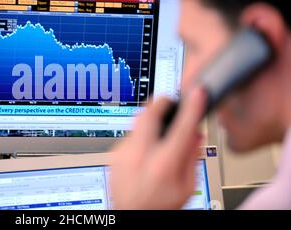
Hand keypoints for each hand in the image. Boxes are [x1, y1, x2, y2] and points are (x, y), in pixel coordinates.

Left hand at [109, 86, 206, 209]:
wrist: (130, 217)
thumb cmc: (158, 206)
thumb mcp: (186, 187)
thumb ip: (191, 157)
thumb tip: (195, 133)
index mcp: (163, 166)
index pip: (181, 128)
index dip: (192, 107)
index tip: (197, 94)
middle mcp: (139, 157)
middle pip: (148, 114)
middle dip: (160, 102)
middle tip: (169, 101)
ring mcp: (122, 154)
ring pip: (137, 124)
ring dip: (150, 123)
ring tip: (159, 136)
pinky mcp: (113, 155)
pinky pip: (129, 137)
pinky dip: (140, 138)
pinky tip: (145, 153)